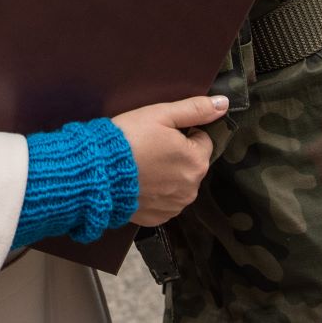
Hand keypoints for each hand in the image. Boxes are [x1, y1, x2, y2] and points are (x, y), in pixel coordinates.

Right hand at [113, 95, 225, 226]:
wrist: (98, 172)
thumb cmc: (129, 138)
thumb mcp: (160, 115)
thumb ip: (195, 109)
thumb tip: (223, 104)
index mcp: (197, 161)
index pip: (202, 141)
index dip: (182, 134)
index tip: (160, 133)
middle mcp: (192, 188)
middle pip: (191, 165)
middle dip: (176, 156)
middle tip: (149, 148)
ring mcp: (175, 206)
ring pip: (179, 184)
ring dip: (167, 176)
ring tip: (142, 166)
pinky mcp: (158, 218)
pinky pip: (165, 202)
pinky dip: (155, 193)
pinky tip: (139, 183)